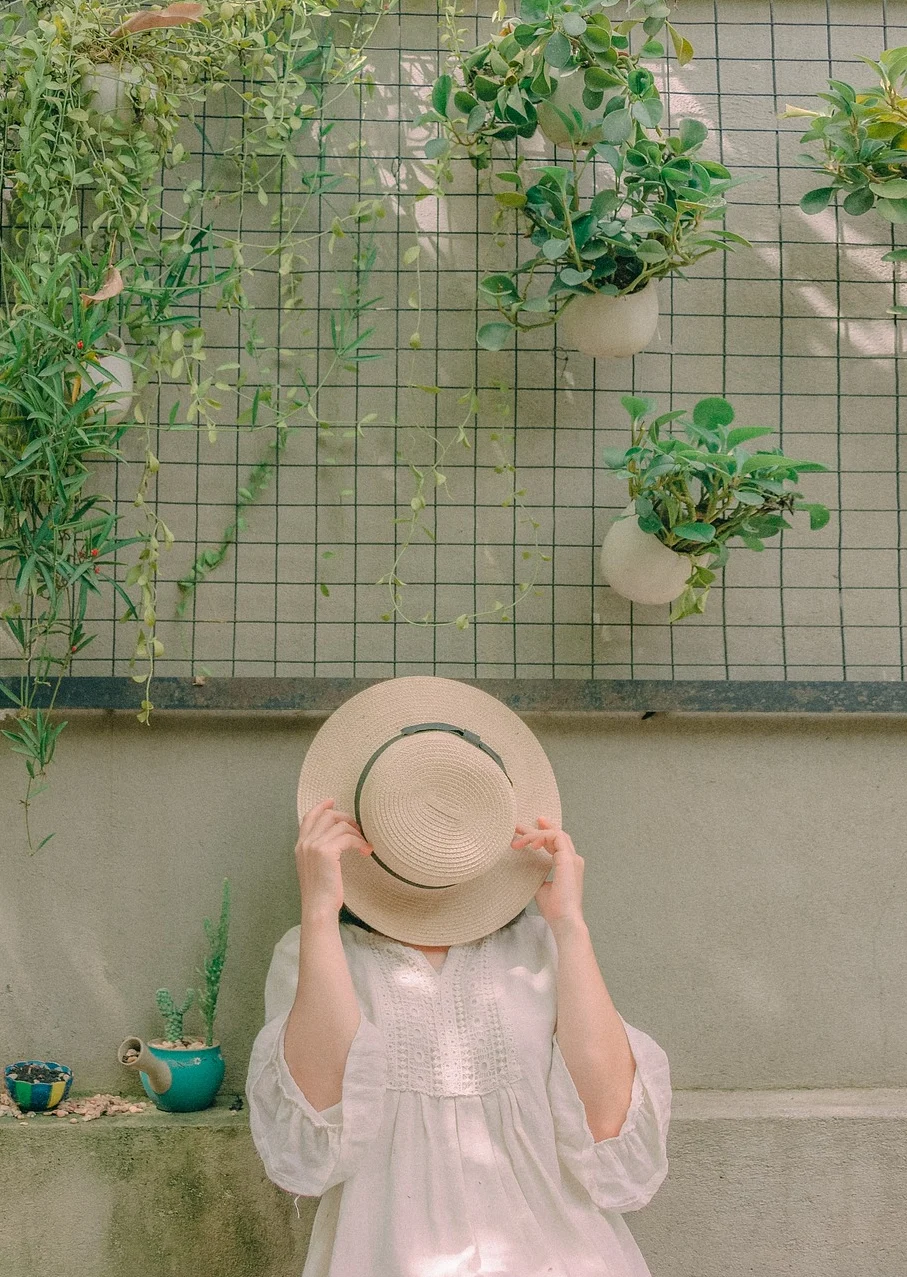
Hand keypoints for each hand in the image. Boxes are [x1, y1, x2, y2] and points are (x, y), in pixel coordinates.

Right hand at [295, 798, 372, 918]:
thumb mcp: (315, 868)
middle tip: (358, 828)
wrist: (318, 908)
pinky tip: (365, 850)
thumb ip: (319, 851)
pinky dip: (359, 842)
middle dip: (346, 818)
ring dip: (356, 832)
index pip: (309, 817)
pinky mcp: (326, 852)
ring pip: (340, 825)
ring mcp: (314, 846)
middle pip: (327, 816)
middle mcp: (305, 843)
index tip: (332, 801)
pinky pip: (348, 837)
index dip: (321, 807)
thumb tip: (337, 839)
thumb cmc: (321, 893)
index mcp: (300, 846)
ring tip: (364, 844)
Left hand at [511, 816, 584, 929]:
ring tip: (519, 841)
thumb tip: (527, 868)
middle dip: (537, 828)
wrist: (563, 919)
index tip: (533, 825)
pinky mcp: (569, 859)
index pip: (558, 842)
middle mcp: (573, 859)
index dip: (545, 832)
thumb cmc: (554, 908)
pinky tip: (530, 844)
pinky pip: (556, 837)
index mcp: (568, 865)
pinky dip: (542, 837)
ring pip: (556, 834)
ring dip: (536, 834)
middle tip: (518, 825)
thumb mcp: (542, 887)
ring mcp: (572, 858)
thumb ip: (538, 874)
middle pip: (557, 834)